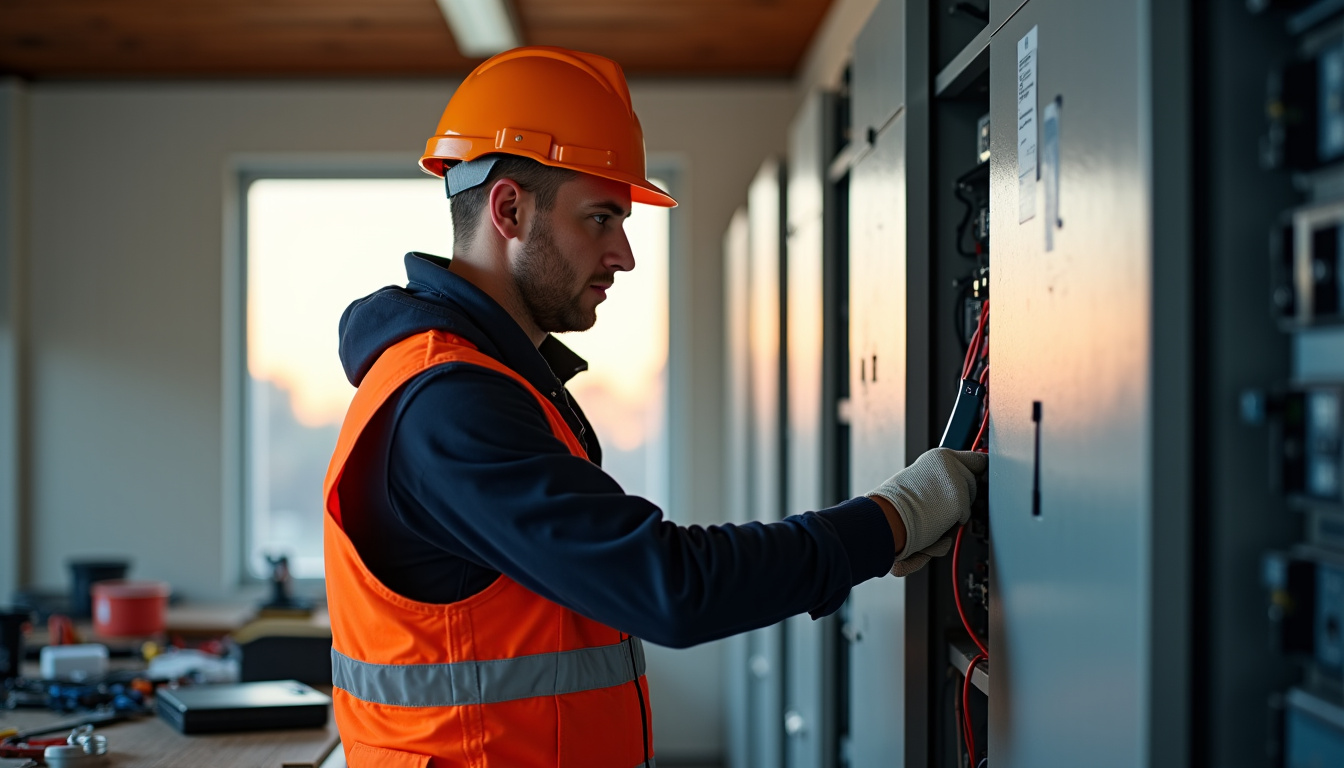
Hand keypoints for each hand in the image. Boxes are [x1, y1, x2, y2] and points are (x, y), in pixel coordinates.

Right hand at [867, 448, 986, 574]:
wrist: (885, 519)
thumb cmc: (893, 507)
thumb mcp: (918, 484)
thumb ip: (938, 485)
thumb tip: (955, 498)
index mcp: (939, 458)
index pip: (975, 459)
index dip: (977, 472)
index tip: (982, 476)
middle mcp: (950, 464)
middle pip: (975, 484)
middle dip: (962, 499)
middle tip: (940, 509)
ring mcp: (957, 482)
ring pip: (971, 502)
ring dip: (955, 514)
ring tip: (931, 517)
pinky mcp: (959, 501)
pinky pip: (964, 519)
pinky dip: (950, 526)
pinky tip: (933, 525)